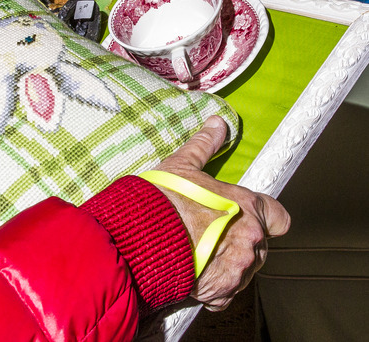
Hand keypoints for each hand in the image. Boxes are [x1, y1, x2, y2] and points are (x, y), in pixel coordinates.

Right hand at [152, 116, 290, 310]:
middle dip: (240, 241)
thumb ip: (205, 145)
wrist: (138, 236)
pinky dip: (214, 286)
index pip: (278, 217)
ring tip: (199, 254)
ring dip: (228, 264)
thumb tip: (218, 123)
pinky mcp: (220, 289)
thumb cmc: (160, 202)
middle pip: (260, 245)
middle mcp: (249, 238)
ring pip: (244, 269)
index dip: (264, 217)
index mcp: (247, 206)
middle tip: (210, 235)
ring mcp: (237, 267)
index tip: (246, 217)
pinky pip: (226, 292)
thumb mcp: (181, 166)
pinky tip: (195, 273)